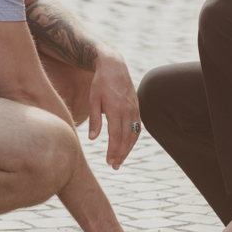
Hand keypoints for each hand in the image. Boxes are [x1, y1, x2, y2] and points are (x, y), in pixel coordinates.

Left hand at [87, 49, 139, 168]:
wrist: (114, 65)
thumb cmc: (100, 82)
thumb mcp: (93, 99)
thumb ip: (94, 119)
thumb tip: (92, 139)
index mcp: (116, 109)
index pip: (115, 136)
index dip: (113, 151)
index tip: (109, 161)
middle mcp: (128, 110)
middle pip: (126, 138)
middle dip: (121, 154)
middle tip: (114, 166)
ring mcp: (134, 108)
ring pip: (134, 134)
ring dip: (128, 148)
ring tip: (121, 159)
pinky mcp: (137, 106)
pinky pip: (138, 126)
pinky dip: (134, 138)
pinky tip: (128, 145)